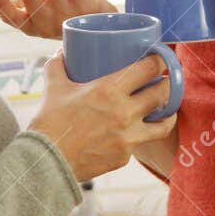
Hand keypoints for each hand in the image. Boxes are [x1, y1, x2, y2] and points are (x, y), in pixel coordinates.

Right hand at [27, 52, 178, 181]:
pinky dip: (140, 134)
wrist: (46, 161)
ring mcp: (128, 137)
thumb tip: (60, 53)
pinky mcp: (125, 156)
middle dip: (168, 84)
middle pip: (162, 93)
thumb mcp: (53, 87)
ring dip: (168, 112)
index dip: (161, 60)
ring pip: (164, 123)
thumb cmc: (49, 122)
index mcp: (109, 90)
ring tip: (166, 107)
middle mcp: (124, 112)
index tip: (161, 58)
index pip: (148, 69)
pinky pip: (140, 142)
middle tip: (166, 80)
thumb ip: (58, 66)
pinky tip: (139, 130)